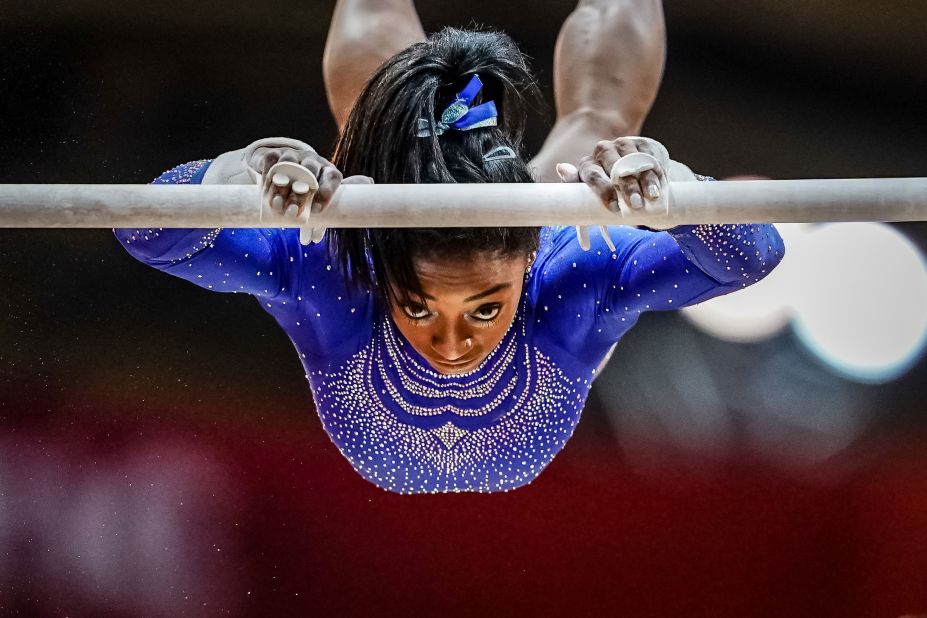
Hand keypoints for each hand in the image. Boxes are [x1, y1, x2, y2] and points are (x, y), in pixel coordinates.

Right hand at [245, 139, 372, 244]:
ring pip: (288, 166)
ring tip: (276, 205)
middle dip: (300, 193)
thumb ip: (346, 191)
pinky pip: (270, 161)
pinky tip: (264, 190)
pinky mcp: (274, 155)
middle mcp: (313, 161)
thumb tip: (371, 181)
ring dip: (281, 187)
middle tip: (293, 212)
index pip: (333, 177)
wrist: (289, 170)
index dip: (326, 193)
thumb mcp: (328, 194)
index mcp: (329, 171)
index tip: (316, 211)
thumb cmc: (313, 187)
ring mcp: (293, 156)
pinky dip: (266, 175)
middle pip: (310, 172)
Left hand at [558, 136, 669, 213]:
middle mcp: (604, 150)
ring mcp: (624, 145)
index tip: (614, 208)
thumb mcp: (590, 195)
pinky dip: (657, 171)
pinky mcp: (644, 143)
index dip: (604, 191)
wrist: (630, 178)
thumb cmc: (606, 192)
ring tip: (652, 195)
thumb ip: (575, 188)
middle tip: (635, 204)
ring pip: (636, 162)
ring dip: (645, 179)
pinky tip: (661, 184)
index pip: (593, 175)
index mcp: (588, 164)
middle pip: (616, 168)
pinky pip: (651, 156)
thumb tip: (561, 168)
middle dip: (627, 187)